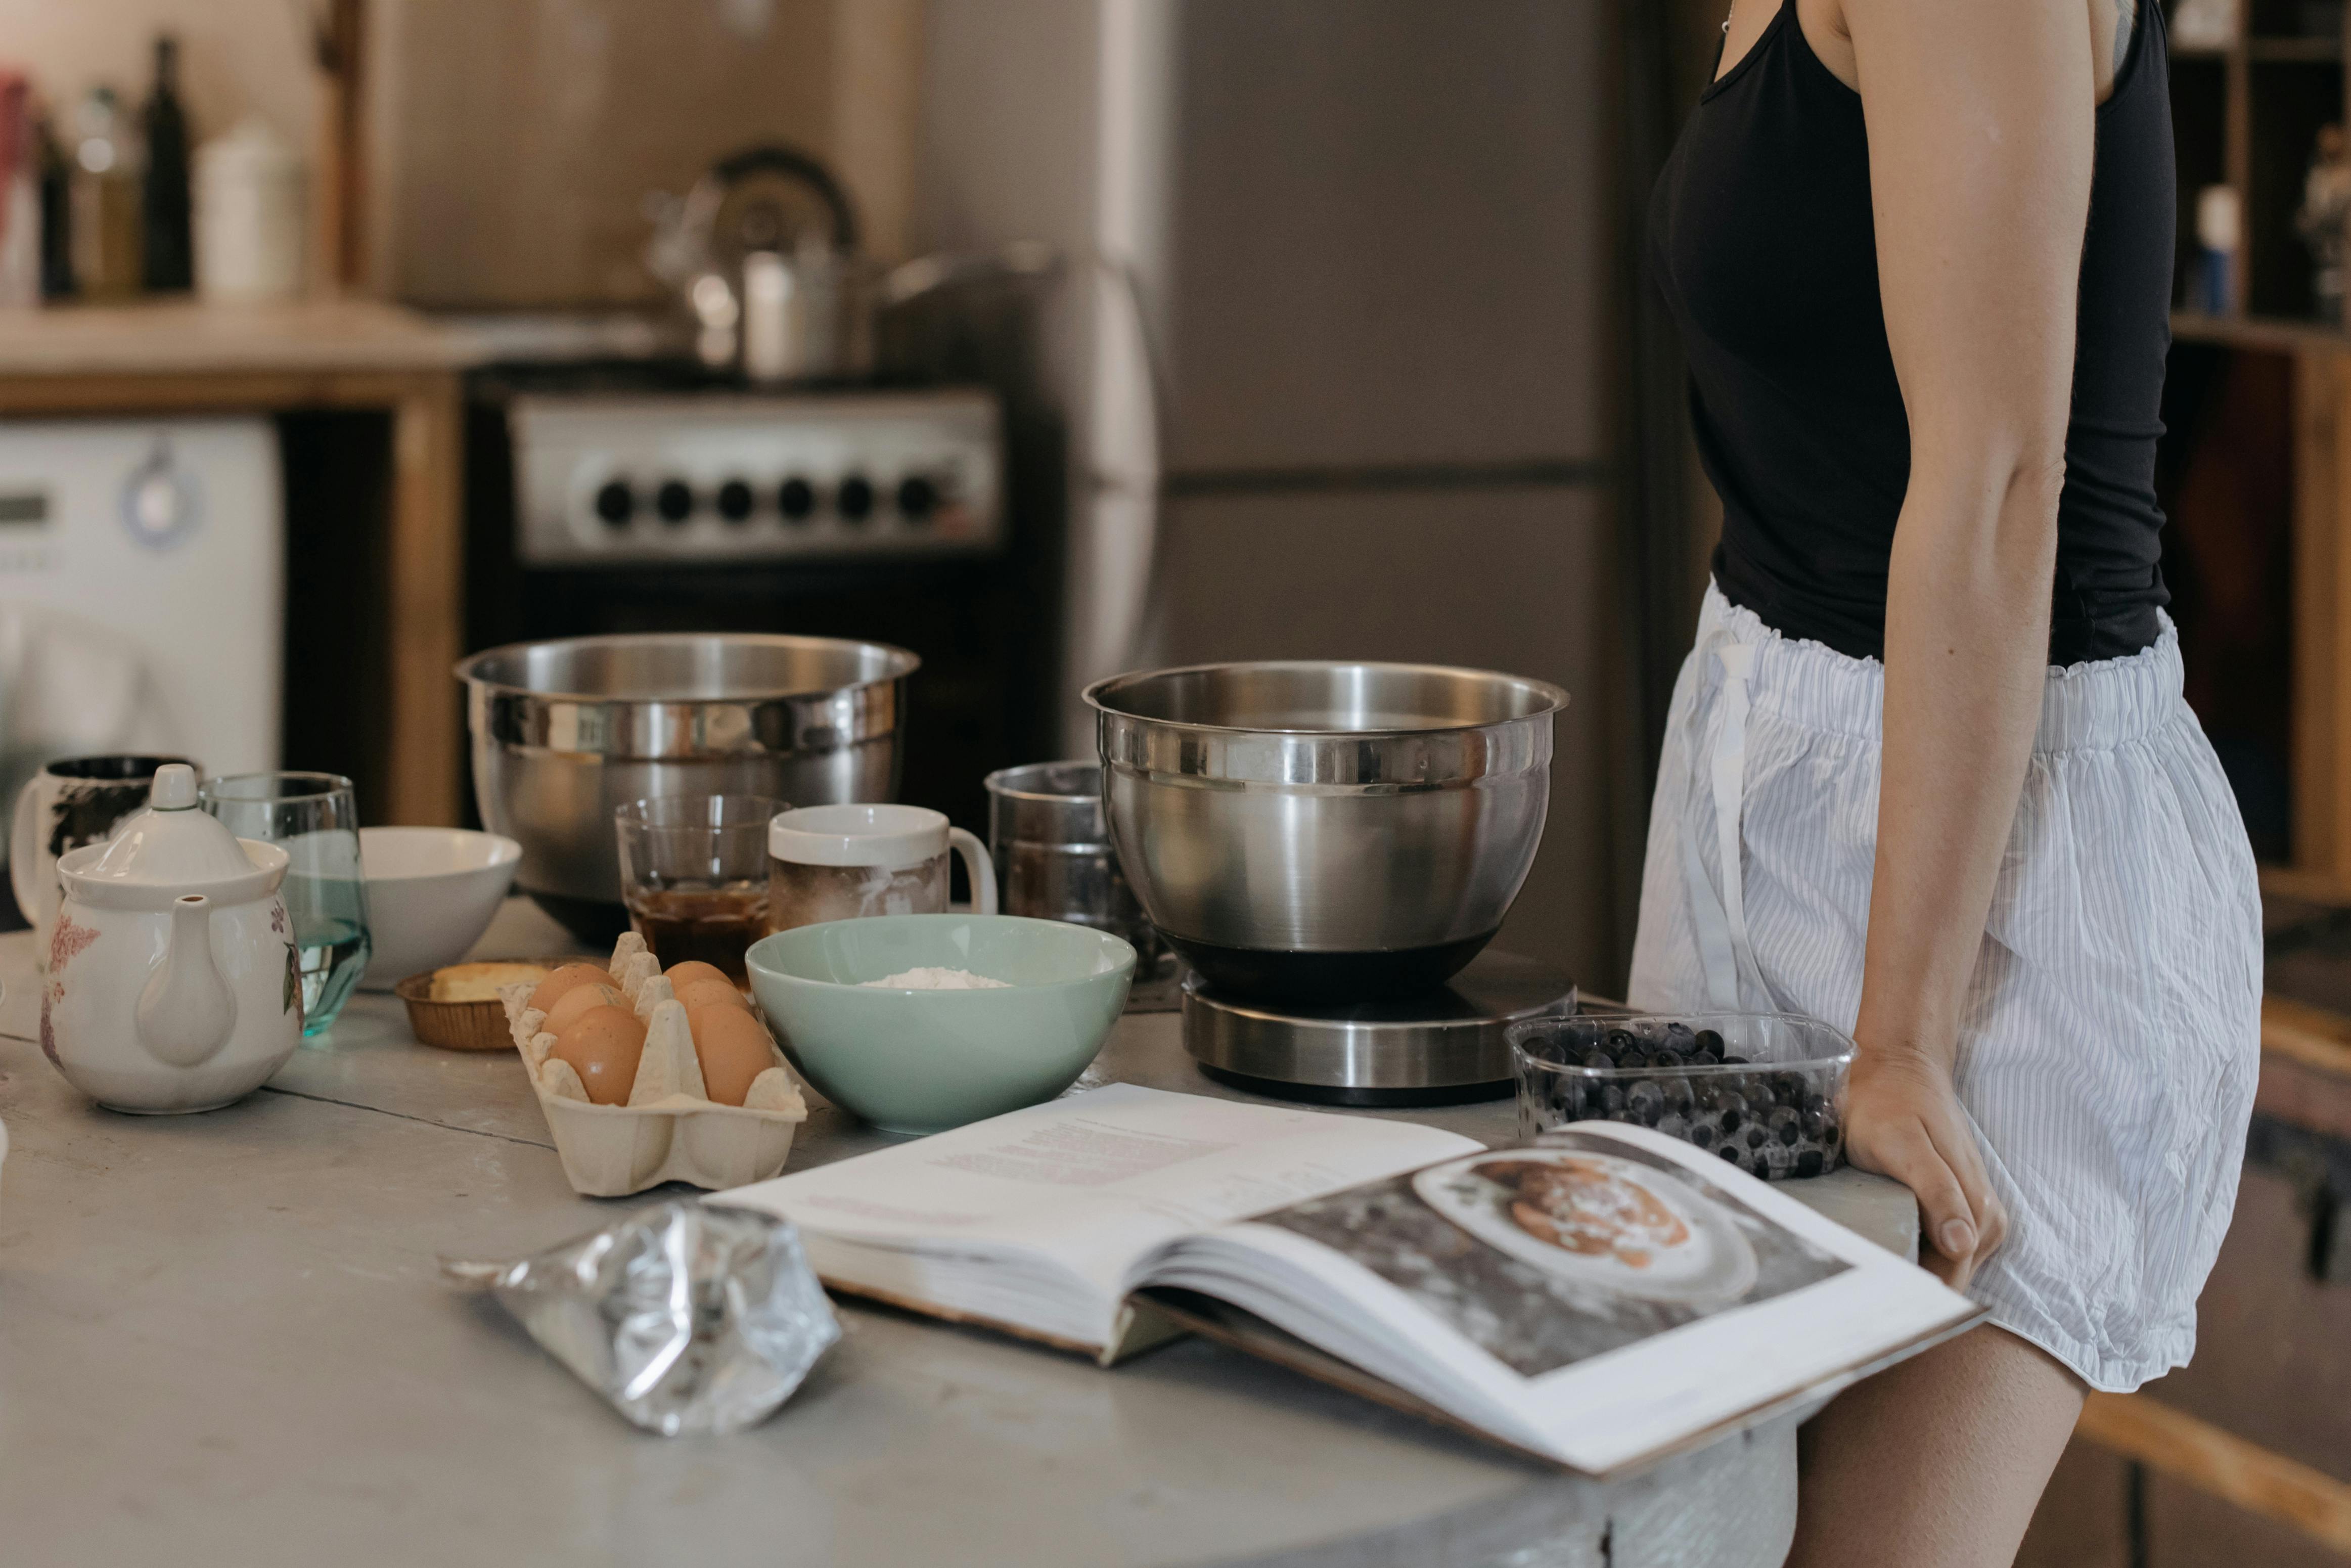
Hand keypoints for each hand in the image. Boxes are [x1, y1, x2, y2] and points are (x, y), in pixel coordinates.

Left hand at [1841, 1046, 2007, 1291]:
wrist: (1901, 1067)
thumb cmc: (1891, 1103)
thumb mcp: (1903, 1142)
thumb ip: (1936, 1190)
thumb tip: (1964, 1244)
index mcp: (1978, 1215)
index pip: (1949, 1282)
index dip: (1911, 1297)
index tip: (1866, 1308)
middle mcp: (1985, 1224)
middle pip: (1946, 1281)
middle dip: (1906, 1291)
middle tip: (1850, 1295)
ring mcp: (1975, 1219)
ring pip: (1942, 1270)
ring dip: (1907, 1276)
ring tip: (1858, 1276)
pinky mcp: (1958, 1211)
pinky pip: (1937, 1250)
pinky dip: (1910, 1255)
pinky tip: (1878, 1252)